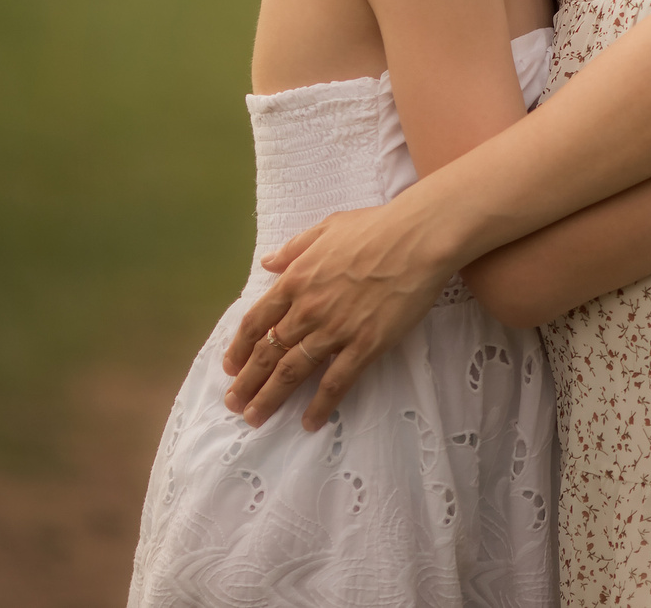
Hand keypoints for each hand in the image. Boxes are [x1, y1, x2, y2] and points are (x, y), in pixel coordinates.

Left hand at [218, 201, 453, 429]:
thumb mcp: (327, 227)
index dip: (239, 348)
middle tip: (234, 403)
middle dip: (247, 382)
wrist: (419, 238)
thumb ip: (294, 248)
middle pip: (268, 353)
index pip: (256, 321)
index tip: (231, 367)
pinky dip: (319, 405)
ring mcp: (335, 330)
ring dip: (270, 398)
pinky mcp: (364, 346)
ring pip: (292, 372)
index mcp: (296, 280)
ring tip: (255, 417)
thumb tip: (267, 263)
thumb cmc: (377, 227)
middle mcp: (307, 309)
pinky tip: (309, 422)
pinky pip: (335, 382)